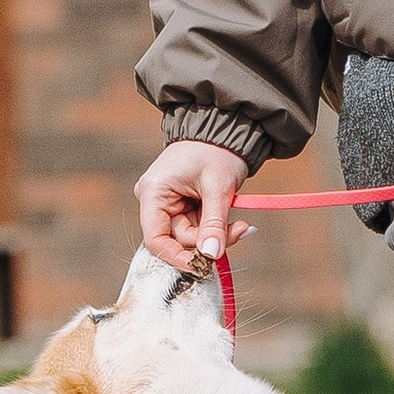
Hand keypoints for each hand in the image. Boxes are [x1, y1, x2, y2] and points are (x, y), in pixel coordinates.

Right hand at [135, 139, 251, 269]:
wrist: (224, 128)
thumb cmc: (217, 150)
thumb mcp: (218, 188)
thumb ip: (214, 224)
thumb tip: (210, 256)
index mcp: (153, 192)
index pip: (156, 239)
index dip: (177, 257)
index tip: (204, 265)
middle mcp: (154, 200)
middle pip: (177, 239)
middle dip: (208, 241)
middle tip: (240, 230)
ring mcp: (167, 203)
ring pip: (191, 235)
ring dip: (216, 234)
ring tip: (241, 223)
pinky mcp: (181, 204)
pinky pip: (197, 227)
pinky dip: (215, 227)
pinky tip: (233, 221)